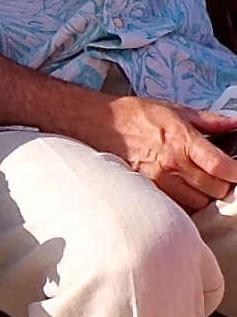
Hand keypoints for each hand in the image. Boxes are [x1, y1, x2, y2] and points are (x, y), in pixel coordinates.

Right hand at [89, 95, 236, 211]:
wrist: (94, 123)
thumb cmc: (132, 115)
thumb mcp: (173, 110)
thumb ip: (209, 120)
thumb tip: (235, 123)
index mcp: (182, 140)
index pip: (222, 167)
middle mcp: (172, 163)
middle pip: (216, 190)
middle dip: (223, 184)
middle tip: (219, 175)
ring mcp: (159, 181)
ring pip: (200, 203)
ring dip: (205, 195)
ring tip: (198, 182)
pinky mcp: (148, 192)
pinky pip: (179, 207)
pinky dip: (186, 201)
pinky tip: (182, 189)